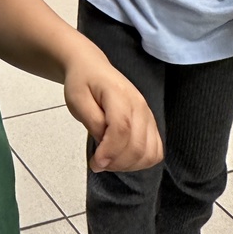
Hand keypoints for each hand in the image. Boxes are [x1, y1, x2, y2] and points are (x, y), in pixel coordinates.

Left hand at [64, 56, 162, 172]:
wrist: (92, 68)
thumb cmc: (82, 83)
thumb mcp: (77, 100)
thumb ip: (92, 122)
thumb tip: (104, 145)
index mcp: (119, 94)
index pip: (122, 128)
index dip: (110, 150)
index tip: (96, 163)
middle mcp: (139, 105)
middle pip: (138, 145)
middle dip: (118, 162)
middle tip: (98, 164)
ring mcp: (148, 114)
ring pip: (150, 152)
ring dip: (130, 165)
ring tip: (110, 161)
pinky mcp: (151, 123)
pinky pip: (156, 150)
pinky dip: (141, 161)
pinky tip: (123, 158)